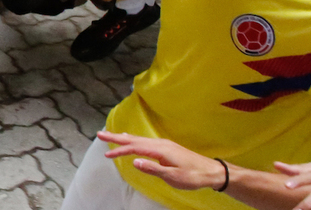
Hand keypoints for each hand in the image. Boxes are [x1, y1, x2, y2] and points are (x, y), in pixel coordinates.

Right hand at [97, 131, 226, 190]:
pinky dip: (134, 140)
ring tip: (111, 135)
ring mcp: (163, 144)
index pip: (135, 148)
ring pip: (139, 139)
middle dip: (116, 137)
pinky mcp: (166, 148)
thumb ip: (153, 169)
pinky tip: (133, 141)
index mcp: (160, 149)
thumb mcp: (173, 177)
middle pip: (134, 139)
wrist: (211, 171)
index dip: (119, 150)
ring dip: (124, 138)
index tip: (106, 154)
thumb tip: (134, 161)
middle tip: (100, 134)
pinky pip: (145, 141)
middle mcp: (160, 143)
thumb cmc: (193, 176)